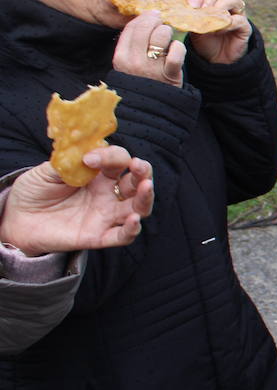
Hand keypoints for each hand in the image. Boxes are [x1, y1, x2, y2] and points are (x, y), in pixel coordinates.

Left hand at [0, 148, 152, 256]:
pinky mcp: (98, 236)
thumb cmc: (35, 192)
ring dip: (146, 197)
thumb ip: (67, 162)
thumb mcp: (47, 171)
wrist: (18, 218)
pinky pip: (122, 236)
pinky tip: (134, 219)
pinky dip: (132, 229)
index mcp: (99, 175)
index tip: (89, 158)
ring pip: (138, 207)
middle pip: (137, 182)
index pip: (117, 161)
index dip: (110, 156)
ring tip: (146, 186)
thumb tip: (85, 153)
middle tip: (137, 164)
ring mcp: (105, 215)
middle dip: (143, 171)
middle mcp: (108, 194)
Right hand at [112, 11, 184, 86]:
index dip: (143, 18)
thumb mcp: (128, 64)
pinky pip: (176, 52)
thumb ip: (132, 45)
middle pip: (144, 28)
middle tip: (162, 22)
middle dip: (156, 21)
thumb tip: (144, 19)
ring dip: (167, 32)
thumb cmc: (142, 81)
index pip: (130, 28)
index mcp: (121, 57)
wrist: (151, 108)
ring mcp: (151, 69)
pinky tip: (176, 50)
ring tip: (168, 38)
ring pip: (160, 36)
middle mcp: (133, 62)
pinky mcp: (169, 75)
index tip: (151, 16)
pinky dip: (178, 48)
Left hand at [186, 0, 251, 64]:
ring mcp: (237, 14)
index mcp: (213, 2)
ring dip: (221, 5)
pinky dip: (228, 22)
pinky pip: (240, 19)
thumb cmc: (204, 40)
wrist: (214, 59)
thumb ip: (191, 15)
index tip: (191, 4)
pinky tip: (219, 30)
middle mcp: (227, 5)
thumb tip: (182, 6)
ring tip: (211, 16)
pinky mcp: (245, 28)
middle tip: (202, 8)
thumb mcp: (194, 26)